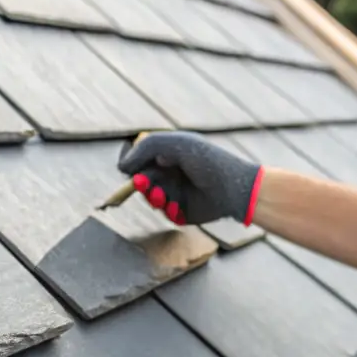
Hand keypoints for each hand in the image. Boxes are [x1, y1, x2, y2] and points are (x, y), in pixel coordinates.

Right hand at [118, 131, 262, 226]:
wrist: (234, 188)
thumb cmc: (208, 161)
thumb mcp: (176, 144)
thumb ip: (146, 147)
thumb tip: (122, 166)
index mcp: (168, 154)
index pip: (139, 158)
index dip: (132, 163)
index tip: (129, 168)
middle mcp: (170, 173)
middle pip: (140, 180)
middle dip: (140, 183)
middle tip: (145, 183)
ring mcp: (175, 192)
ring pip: (149, 197)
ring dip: (151, 197)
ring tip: (161, 195)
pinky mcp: (181, 211)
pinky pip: (164, 212)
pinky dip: (167, 209)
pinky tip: (176, 205)